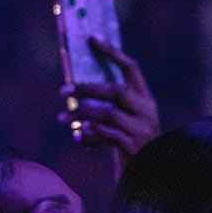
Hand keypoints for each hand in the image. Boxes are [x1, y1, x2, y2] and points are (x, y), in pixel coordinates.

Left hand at [60, 38, 160, 159]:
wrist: (149, 174)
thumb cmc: (132, 145)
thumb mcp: (128, 121)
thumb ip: (111, 106)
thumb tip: (78, 88)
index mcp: (146, 99)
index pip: (131, 68)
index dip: (112, 52)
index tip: (91, 39)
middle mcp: (147, 111)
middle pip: (116, 91)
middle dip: (87, 89)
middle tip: (63, 90)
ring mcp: (142, 129)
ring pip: (108, 114)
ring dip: (82, 113)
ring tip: (62, 117)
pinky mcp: (134, 147)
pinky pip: (108, 136)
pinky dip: (91, 133)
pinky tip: (79, 135)